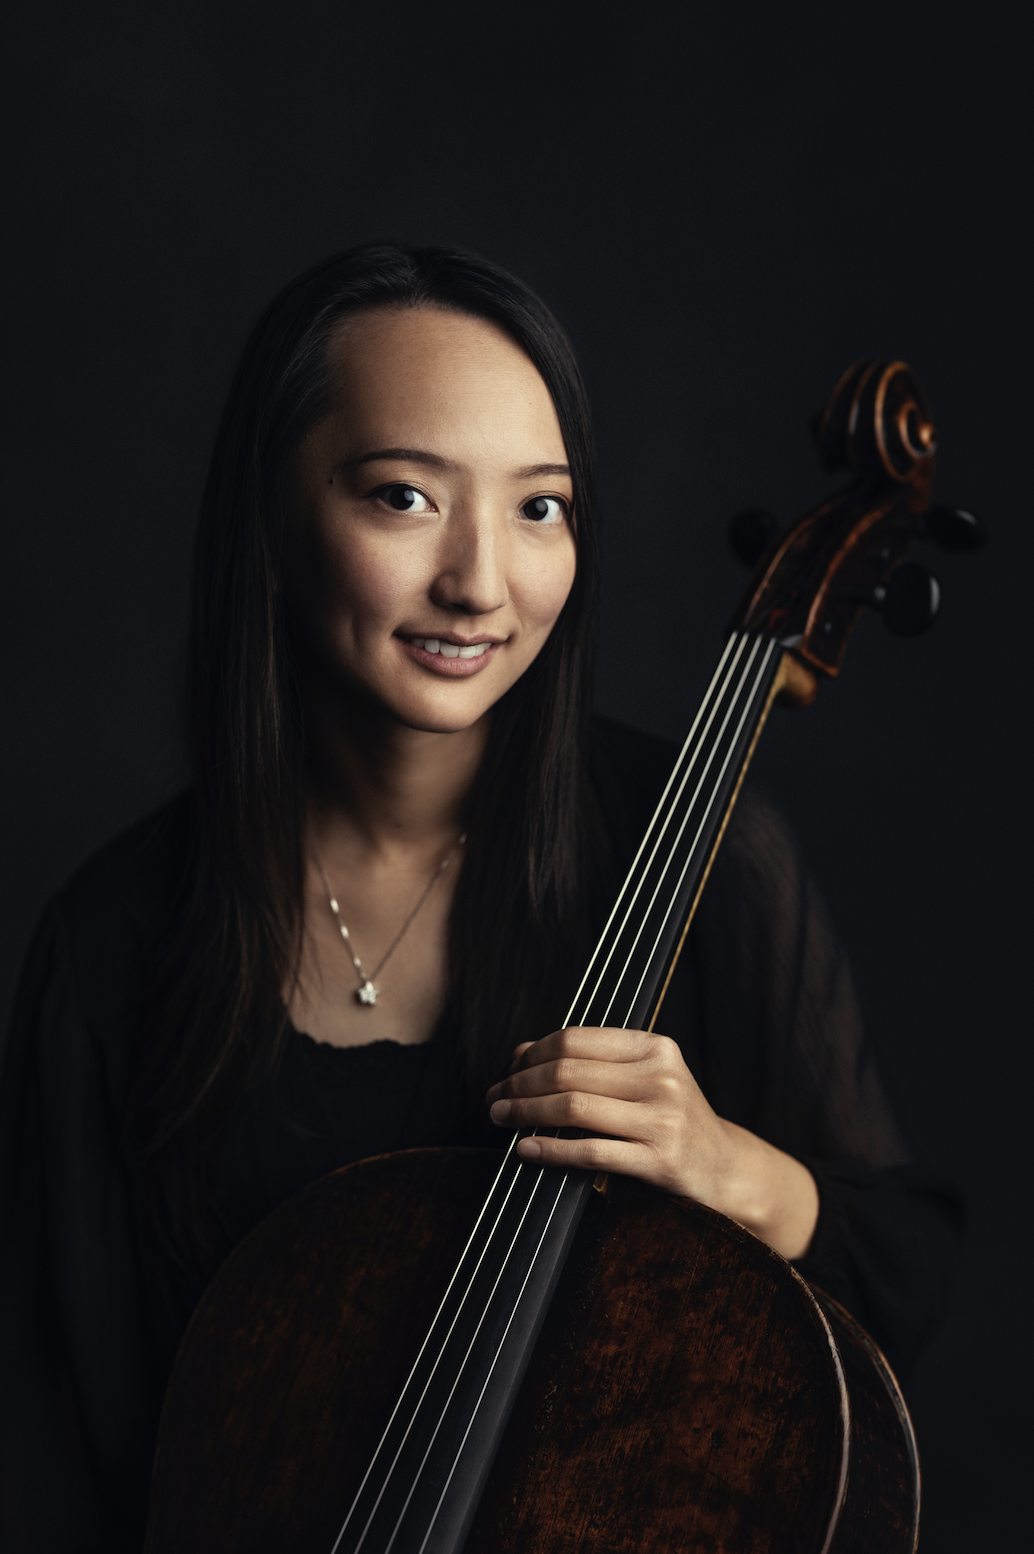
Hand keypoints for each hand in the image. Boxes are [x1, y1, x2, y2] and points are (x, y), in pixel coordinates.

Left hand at [486, 1026, 818, 1259]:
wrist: (725, 1168)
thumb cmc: (672, 1119)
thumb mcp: (643, 1079)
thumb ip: (589, 1062)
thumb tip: (521, 1052)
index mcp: (655, 1047)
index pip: (577, 1040)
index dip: (532, 1054)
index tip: (508, 1070)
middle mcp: (661, 1077)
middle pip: (569, 1071)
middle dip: (521, 1084)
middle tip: (495, 1098)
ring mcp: (662, 1119)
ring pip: (574, 1108)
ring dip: (526, 1113)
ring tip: (502, 1119)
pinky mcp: (659, 1160)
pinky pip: (590, 1152)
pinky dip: (550, 1150)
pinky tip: (526, 1149)